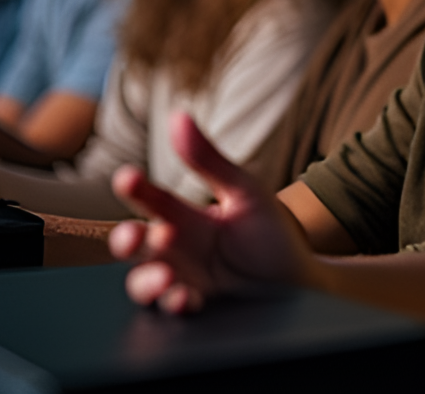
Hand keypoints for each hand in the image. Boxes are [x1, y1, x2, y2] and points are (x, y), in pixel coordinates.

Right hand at [109, 111, 316, 312]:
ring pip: (144, 282)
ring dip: (147, 279)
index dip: (136, 188)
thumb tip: (178, 116)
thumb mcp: (243, 190)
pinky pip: (174, 309)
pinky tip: (184, 298)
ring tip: (165, 274)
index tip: (128, 177)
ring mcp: (185, 278)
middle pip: (137, 245)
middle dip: (126, 241)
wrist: (298, 275)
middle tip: (134, 236)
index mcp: (185, 216)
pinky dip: (174, 304)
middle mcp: (178, 248)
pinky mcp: (199, 304)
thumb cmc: (269, 230)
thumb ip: (209, 160)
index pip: (152, 199)